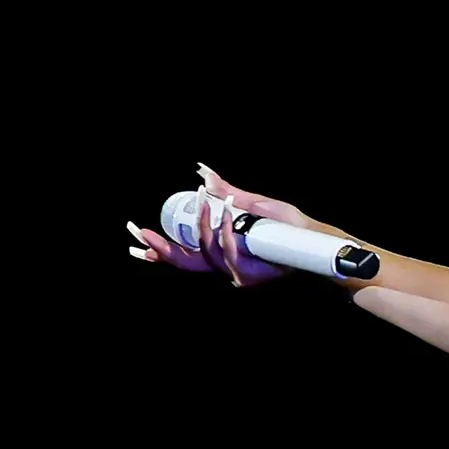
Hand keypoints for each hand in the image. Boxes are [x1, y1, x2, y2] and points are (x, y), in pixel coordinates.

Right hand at [128, 163, 327, 287]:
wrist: (311, 236)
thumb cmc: (285, 223)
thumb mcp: (252, 202)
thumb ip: (227, 191)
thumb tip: (204, 173)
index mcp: (220, 251)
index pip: (184, 254)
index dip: (160, 250)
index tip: (137, 243)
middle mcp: (224, 264)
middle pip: (185, 262)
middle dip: (161, 248)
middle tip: (142, 231)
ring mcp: (235, 271)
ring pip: (205, 253)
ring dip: (201, 224)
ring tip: (204, 199)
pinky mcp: (248, 274)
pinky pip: (228, 252)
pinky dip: (226, 230)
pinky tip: (228, 212)